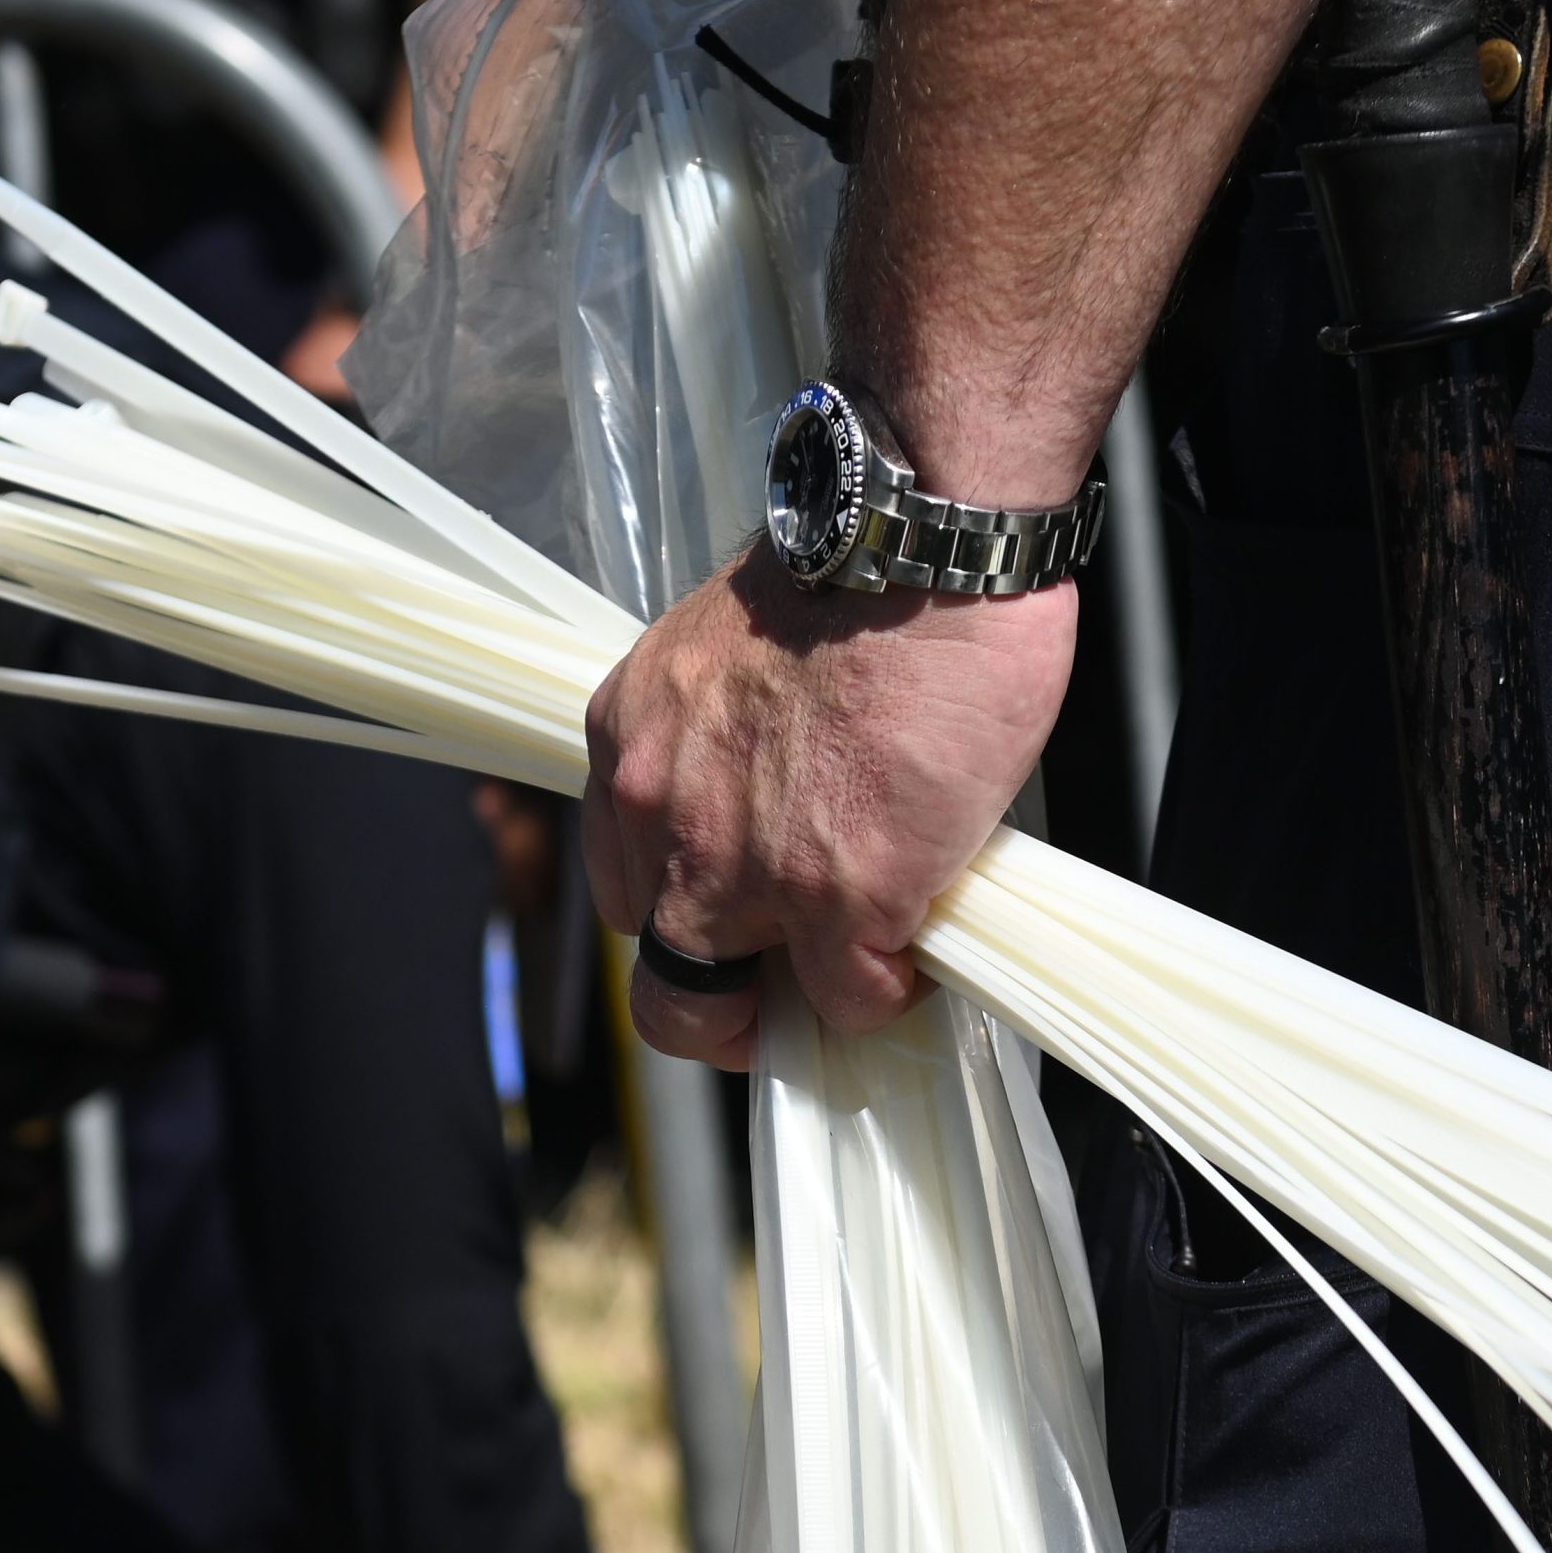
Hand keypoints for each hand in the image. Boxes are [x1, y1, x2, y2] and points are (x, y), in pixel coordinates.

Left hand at [582, 549, 1077, 1064]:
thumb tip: (774, 806)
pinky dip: (889, 987)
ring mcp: (744, 866)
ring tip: (867, 959)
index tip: (748, 926)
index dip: (696, 919)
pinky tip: (920, 935)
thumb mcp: (729, 659)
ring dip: (802, 1001)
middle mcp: (661, 814)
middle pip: (662, 976)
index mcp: (629, 745)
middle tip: (795, 986)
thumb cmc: (858, 573)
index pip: (629, 888)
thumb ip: (720, 747)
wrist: (922, 541)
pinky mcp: (838, 894)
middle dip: (729, 998)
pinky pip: (851, 997)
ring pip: (729, 1011)